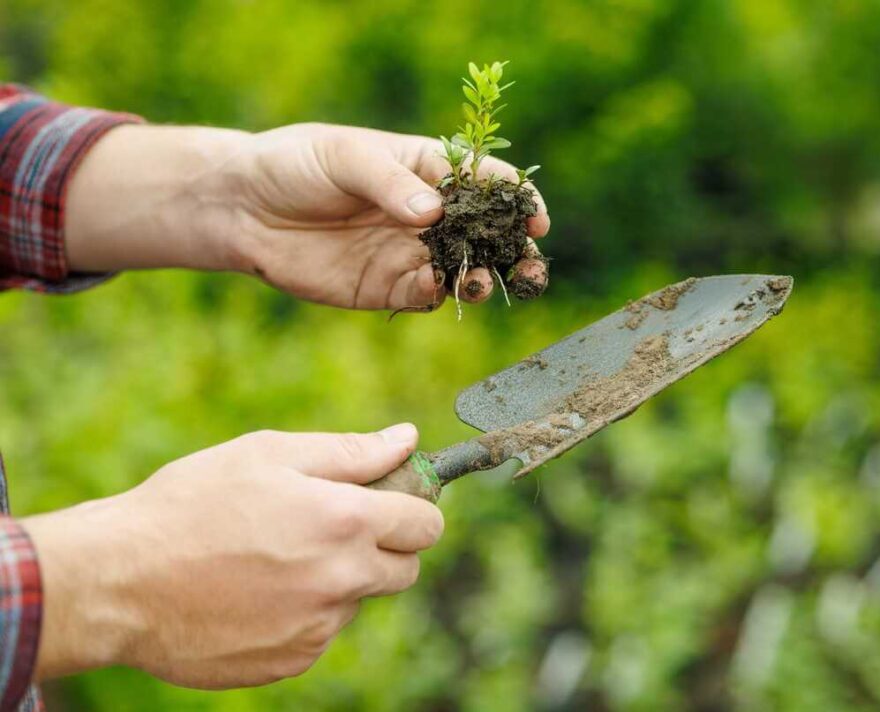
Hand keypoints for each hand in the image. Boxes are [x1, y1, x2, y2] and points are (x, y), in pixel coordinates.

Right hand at [22, 424, 442, 687]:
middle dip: (383, 547)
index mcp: (345, 521)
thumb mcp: (269, 454)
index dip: (414, 508)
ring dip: (335, 581)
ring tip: (270, 558)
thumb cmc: (191, 503)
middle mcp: (341, 579)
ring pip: (356, 600)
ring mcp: (317, 627)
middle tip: (330, 528)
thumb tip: (406, 438)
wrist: (119, 581)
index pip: (425, 524)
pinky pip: (319, 632)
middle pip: (405, 569)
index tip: (392, 502)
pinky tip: (253, 593)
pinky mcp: (291, 660)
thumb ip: (350, 451)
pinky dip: (301, 613)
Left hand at [66, 123, 550, 309]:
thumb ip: (390, 184)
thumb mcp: (343, 157)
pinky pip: (427, 295)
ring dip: (483, 277)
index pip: (482, 181)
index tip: (534, 217)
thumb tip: (433, 213)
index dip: (514, 198)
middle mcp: (427, 214)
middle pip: (485, 233)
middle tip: (531, 264)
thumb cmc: (295, 164)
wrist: (244, 209)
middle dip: (513, 248)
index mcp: (426, 169)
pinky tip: (445, 289)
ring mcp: (410, 252)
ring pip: (463, 269)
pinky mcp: (388, 288)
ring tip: (484, 281)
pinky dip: (443, 295)